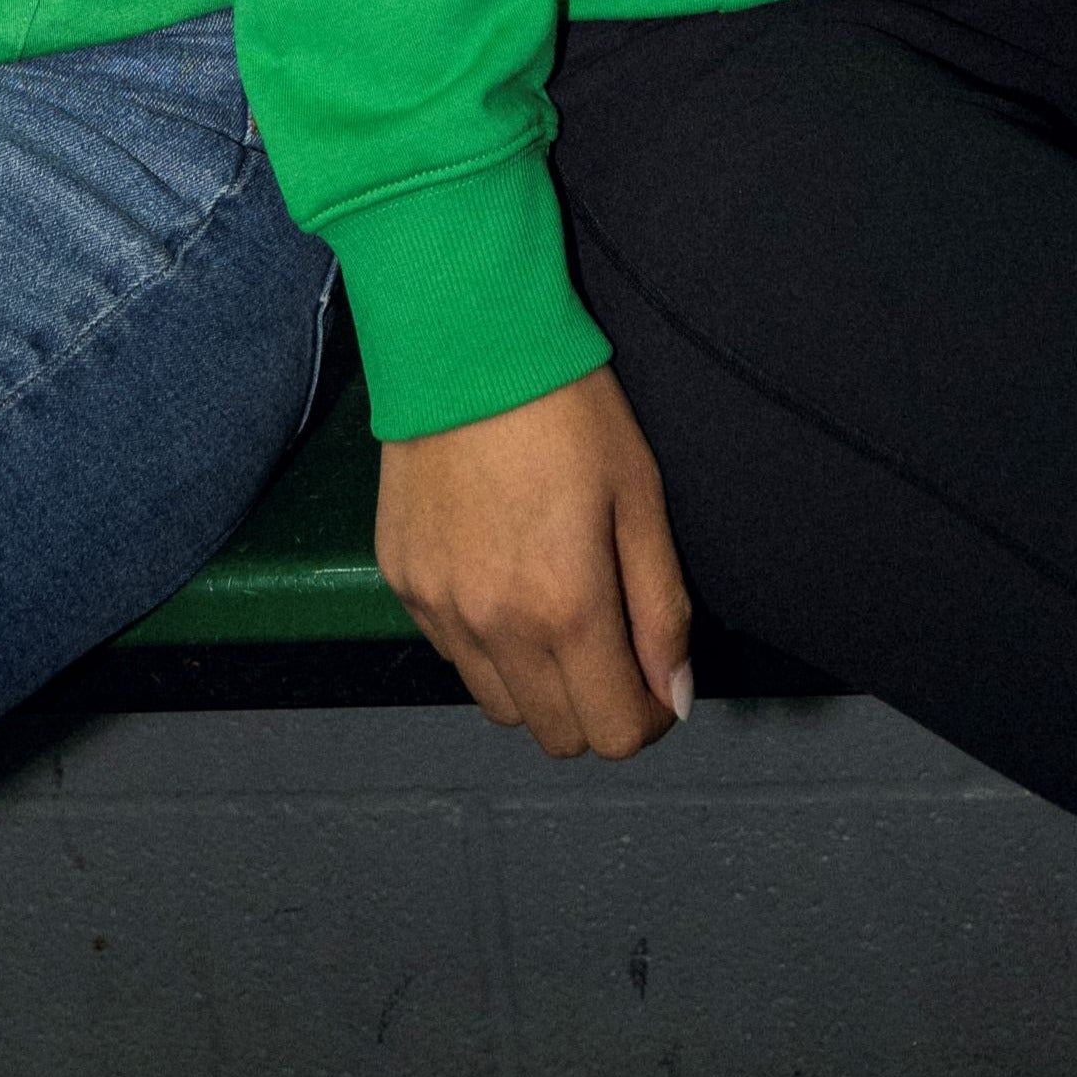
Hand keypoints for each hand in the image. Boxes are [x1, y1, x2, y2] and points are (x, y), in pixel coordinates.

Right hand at [375, 364, 694, 758]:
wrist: (466, 341)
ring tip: (556, 616)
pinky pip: (454, 656)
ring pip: (500, 707)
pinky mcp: (402, 584)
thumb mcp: (640, 498)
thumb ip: (662, 608)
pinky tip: (504, 582)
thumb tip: (674, 697)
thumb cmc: (569, 410)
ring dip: (539, 686)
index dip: (648, 716)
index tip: (656, 679)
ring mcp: (439, 608)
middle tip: (613, 647)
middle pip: (557, 736)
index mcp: (566, 607)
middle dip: (597, 707)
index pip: (614, 733)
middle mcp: (495, 626)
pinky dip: (487, 646)